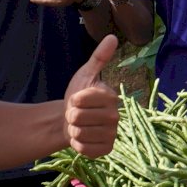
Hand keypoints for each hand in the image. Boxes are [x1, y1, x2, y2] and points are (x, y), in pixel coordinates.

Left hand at [64, 35, 119, 155]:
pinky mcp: (106, 150)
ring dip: (73, 130)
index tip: (77, 99)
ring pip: (79, 133)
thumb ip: (99, 57)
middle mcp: (116, 116)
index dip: (73, 100)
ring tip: (79, 125)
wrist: (72, 120)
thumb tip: (112, 36)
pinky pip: (83, 149)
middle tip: (76, 114)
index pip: (81, 99)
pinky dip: (77, 144)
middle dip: (71, 116)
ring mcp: (112, 134)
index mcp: (111, 96)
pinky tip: (81, 138)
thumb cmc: (78, 95)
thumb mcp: (85, 74)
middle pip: (77, 117)